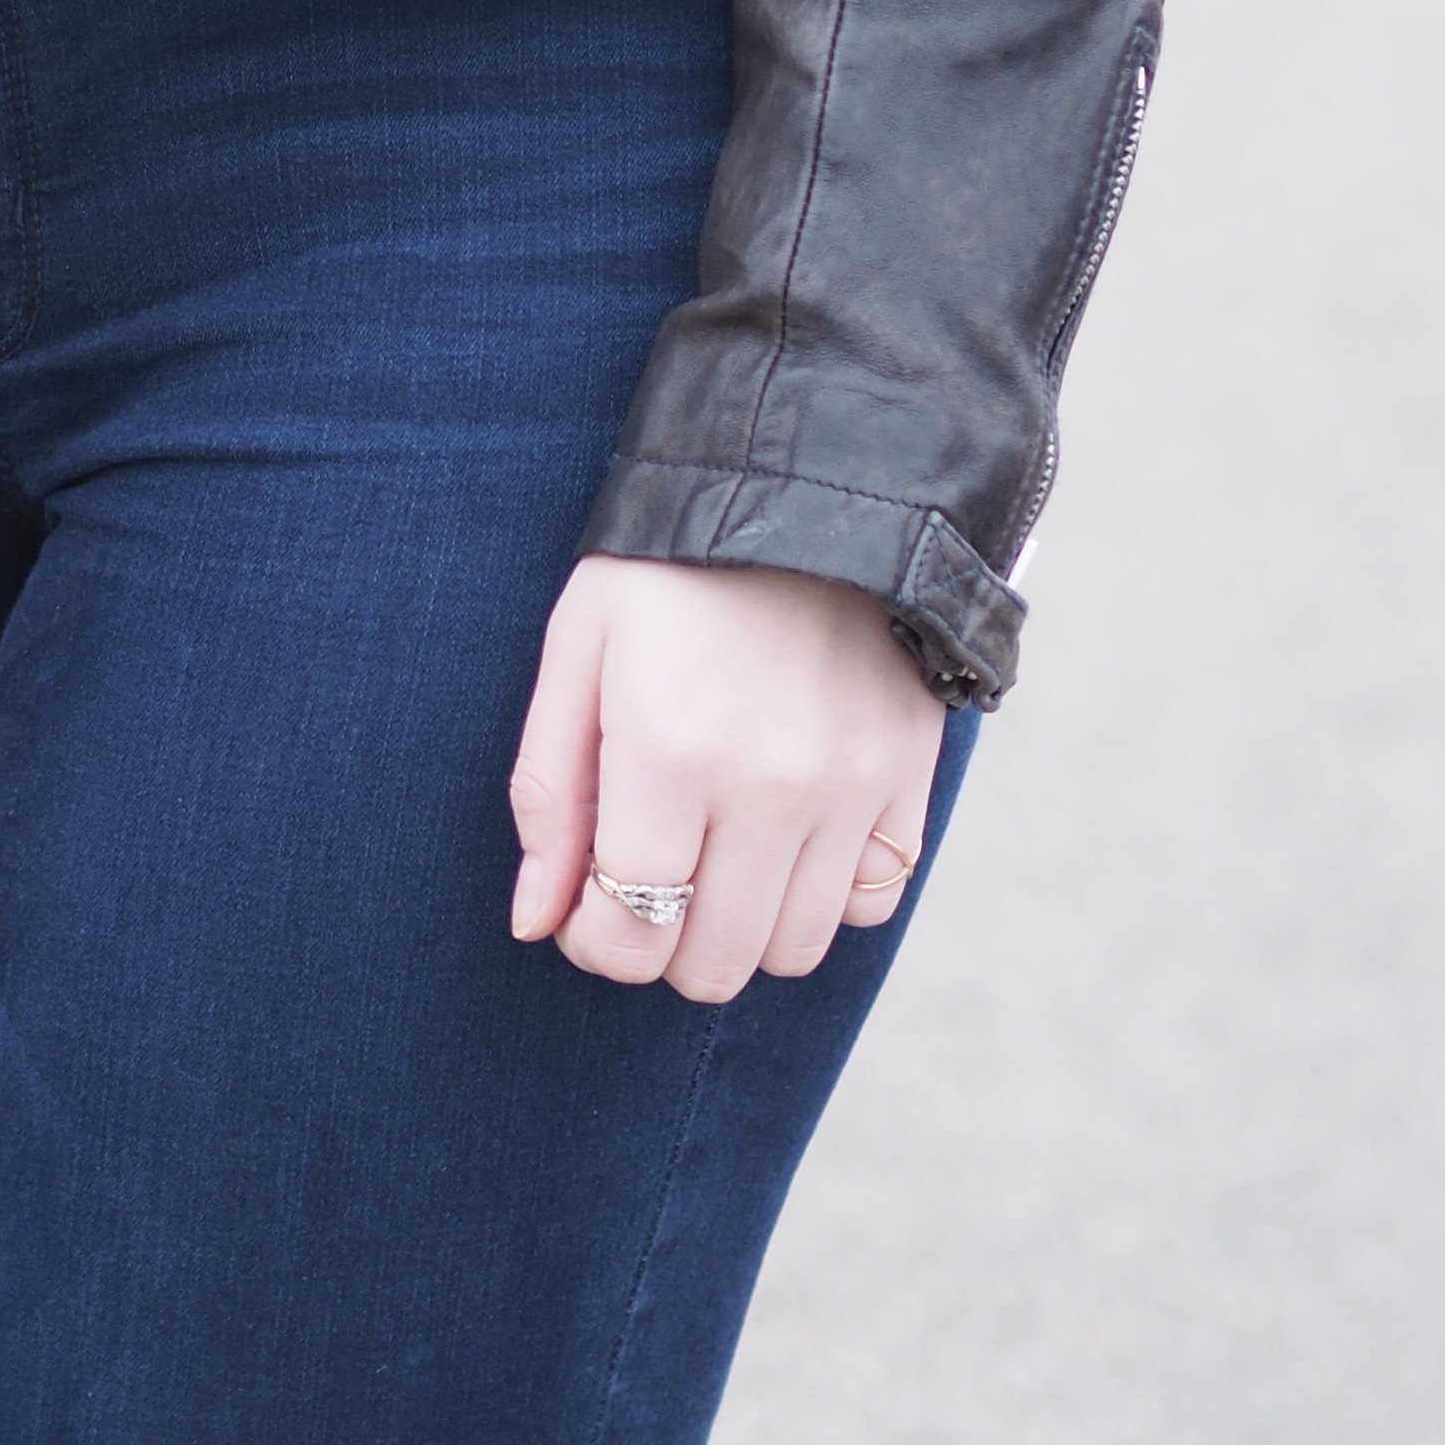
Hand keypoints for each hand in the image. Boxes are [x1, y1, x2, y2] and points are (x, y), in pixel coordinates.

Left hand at [506, 556, 941, 1003]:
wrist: (810, 482)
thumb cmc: (671, 567)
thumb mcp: (578, 647)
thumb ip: (549, 791)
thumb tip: (537, 918)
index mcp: (668, 750)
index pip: (629, 933)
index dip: (592, 941)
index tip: (585, 904)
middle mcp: (767, 787)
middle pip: (713, 962)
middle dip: (661, 944)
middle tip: (648, 880)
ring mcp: (849, 790)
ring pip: (794, 948)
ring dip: (744, 925)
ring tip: (717, 855)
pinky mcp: (906, 780)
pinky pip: (873, 899)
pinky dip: (829, 893)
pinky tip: (792, 835)